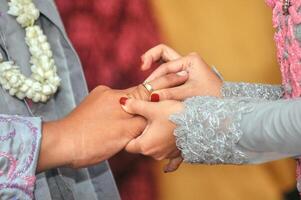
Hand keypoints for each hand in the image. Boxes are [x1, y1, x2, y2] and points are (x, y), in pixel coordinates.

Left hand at [37, 72, 187, 171]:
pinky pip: (113, 108)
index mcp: (120, 97)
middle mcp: (109, 93)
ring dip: (132, 112)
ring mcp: (99, 98)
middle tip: (160, 109)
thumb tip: (155, 109)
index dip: (163, 88)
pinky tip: (119, 126)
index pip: (148, 90)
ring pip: (124, 103)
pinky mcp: (91, 107)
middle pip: (136, 96)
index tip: (178, 79)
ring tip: (136, 124)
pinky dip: (120, 115)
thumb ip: (142, 118)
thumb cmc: (94, 140)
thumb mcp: (124, 132)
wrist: (62, 144)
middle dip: (147, 104)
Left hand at [120, 97, 183, 172]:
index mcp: (145, 145)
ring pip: (154, 150)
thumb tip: (122, 103)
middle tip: (143, 123)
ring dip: (154, 141)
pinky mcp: (178, 154)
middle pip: (141, 147)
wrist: (201, 122)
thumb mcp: (153, 107)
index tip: (129, 126)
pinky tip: (166, 169)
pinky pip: (171, 161)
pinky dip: (168, 161)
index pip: (128, 145)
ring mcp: (167, 155)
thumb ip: (135, 106)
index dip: (127, 135)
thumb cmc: (175, 114)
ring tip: (158, 127)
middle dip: (141, 136)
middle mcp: (154, 154)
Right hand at [141, 44, 222, 100]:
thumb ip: (171, 93)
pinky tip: (152, 83)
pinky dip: (160, 76)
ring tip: (144, 76)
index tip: (147, 86)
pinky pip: (168, 72)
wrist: (226, 104)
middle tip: (142, 65)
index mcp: (191, 60)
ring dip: (154, 68)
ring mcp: (185, 66)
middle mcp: (187, 60)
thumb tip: (151, 96)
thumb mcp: (190, 94)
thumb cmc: (212, 97)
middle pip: (163, 53)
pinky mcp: (184, 75)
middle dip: (151, 58)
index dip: (155, 76)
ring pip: (164, 62)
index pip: (166, 66)